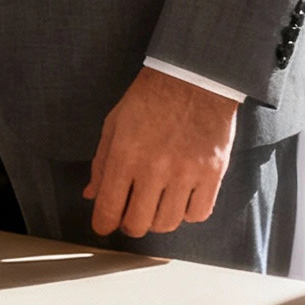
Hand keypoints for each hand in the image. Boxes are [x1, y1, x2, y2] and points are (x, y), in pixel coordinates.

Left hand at [87, 66, 239, 242]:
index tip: (104, 226)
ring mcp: (186, 173)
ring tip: (156, 203)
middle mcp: (154, 168)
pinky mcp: (212, 173)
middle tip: (131, 216)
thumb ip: (101, 163)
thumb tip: (91, 195)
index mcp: (125, 155)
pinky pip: (198, 214)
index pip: (109, 208)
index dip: (103, 225)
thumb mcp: (114, 124)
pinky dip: (187, 213)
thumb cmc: (150, 98)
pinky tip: (181, 198)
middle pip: (138, 224)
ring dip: (158, 219)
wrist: (193, 78)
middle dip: (129, 225)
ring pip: (168, 224)